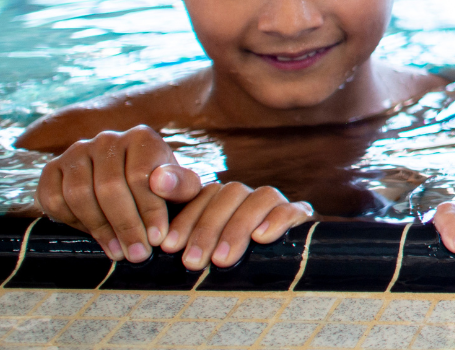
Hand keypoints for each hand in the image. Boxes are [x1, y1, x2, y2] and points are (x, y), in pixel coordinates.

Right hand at [35, 125, 203, 262]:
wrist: (129, 186)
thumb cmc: (162, 189)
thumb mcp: (181, 188)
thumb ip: (181, 185)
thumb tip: (161, 182)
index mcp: (140, 138)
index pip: (141, 176)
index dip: (149, 210)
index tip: (157, 239)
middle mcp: (106, 140)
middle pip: (109, 187)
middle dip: (126, 226)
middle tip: (137, 255)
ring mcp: (75, 153)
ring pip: (79, 195)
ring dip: (100, 229)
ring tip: (118, 252)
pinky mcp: (52, 169)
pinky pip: (54, 199)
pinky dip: (72, 222)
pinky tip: (95, 235)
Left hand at [159, 182, 311, 269]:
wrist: (288, 269)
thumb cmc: (229, 262)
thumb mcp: (201, 248)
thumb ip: (179, 227)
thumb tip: (153, 186)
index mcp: (222, 198)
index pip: (203, 195)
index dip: (185, 219)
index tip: (168, 246)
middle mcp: (248, 196)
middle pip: (229, 195)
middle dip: (207, 229)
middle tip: (193, 262)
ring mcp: (276, 204)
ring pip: (260, 198)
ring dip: (238, 228)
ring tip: (222, 260)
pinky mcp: (301, 215)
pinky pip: (291, 209)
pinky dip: (276, 220)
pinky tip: (261, 238)